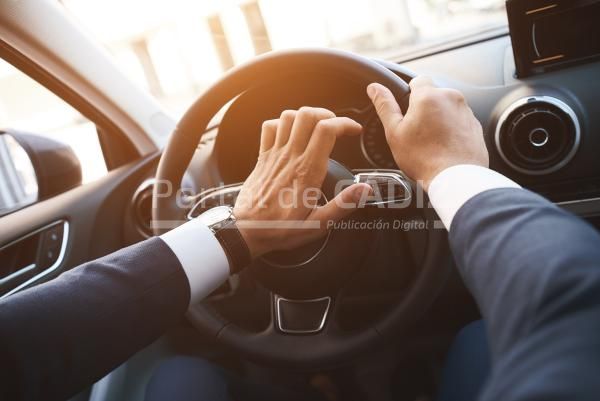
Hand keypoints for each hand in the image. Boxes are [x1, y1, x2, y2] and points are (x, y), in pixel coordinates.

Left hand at [233, 107, 371, 258]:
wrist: (246, 232)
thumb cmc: (280, 229)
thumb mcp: (318, 224)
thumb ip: (343, 205)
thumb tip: (364, 190)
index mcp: (307, 171)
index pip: (327, 130)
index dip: (345, 123)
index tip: (354, 130)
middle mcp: (290, 158)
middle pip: (307, 115)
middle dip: (327, 115)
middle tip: (336, 127)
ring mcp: (274, 155)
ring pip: (288, 117)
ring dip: (305, 117)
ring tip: (316, 128)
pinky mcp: (263, 157)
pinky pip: (269, 127)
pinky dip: (282, 124)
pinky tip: (291, 135)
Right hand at [366, 76, 488, 189]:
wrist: (456, 178)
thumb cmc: (424, 158)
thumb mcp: (395, 132)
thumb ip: (384, 105)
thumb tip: (375, 88)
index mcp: (428, 96)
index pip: (417, 80)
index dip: (408, 93)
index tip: (406, 109)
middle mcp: (451, 98)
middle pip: (433, 95)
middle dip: (424, 109)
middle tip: (415, 131)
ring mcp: (466, 111)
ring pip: (446, 108)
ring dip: (438, 119)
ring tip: (430, 143)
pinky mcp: (475, 125)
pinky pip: (459, 121)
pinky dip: (451, 130)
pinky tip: (443, 147)